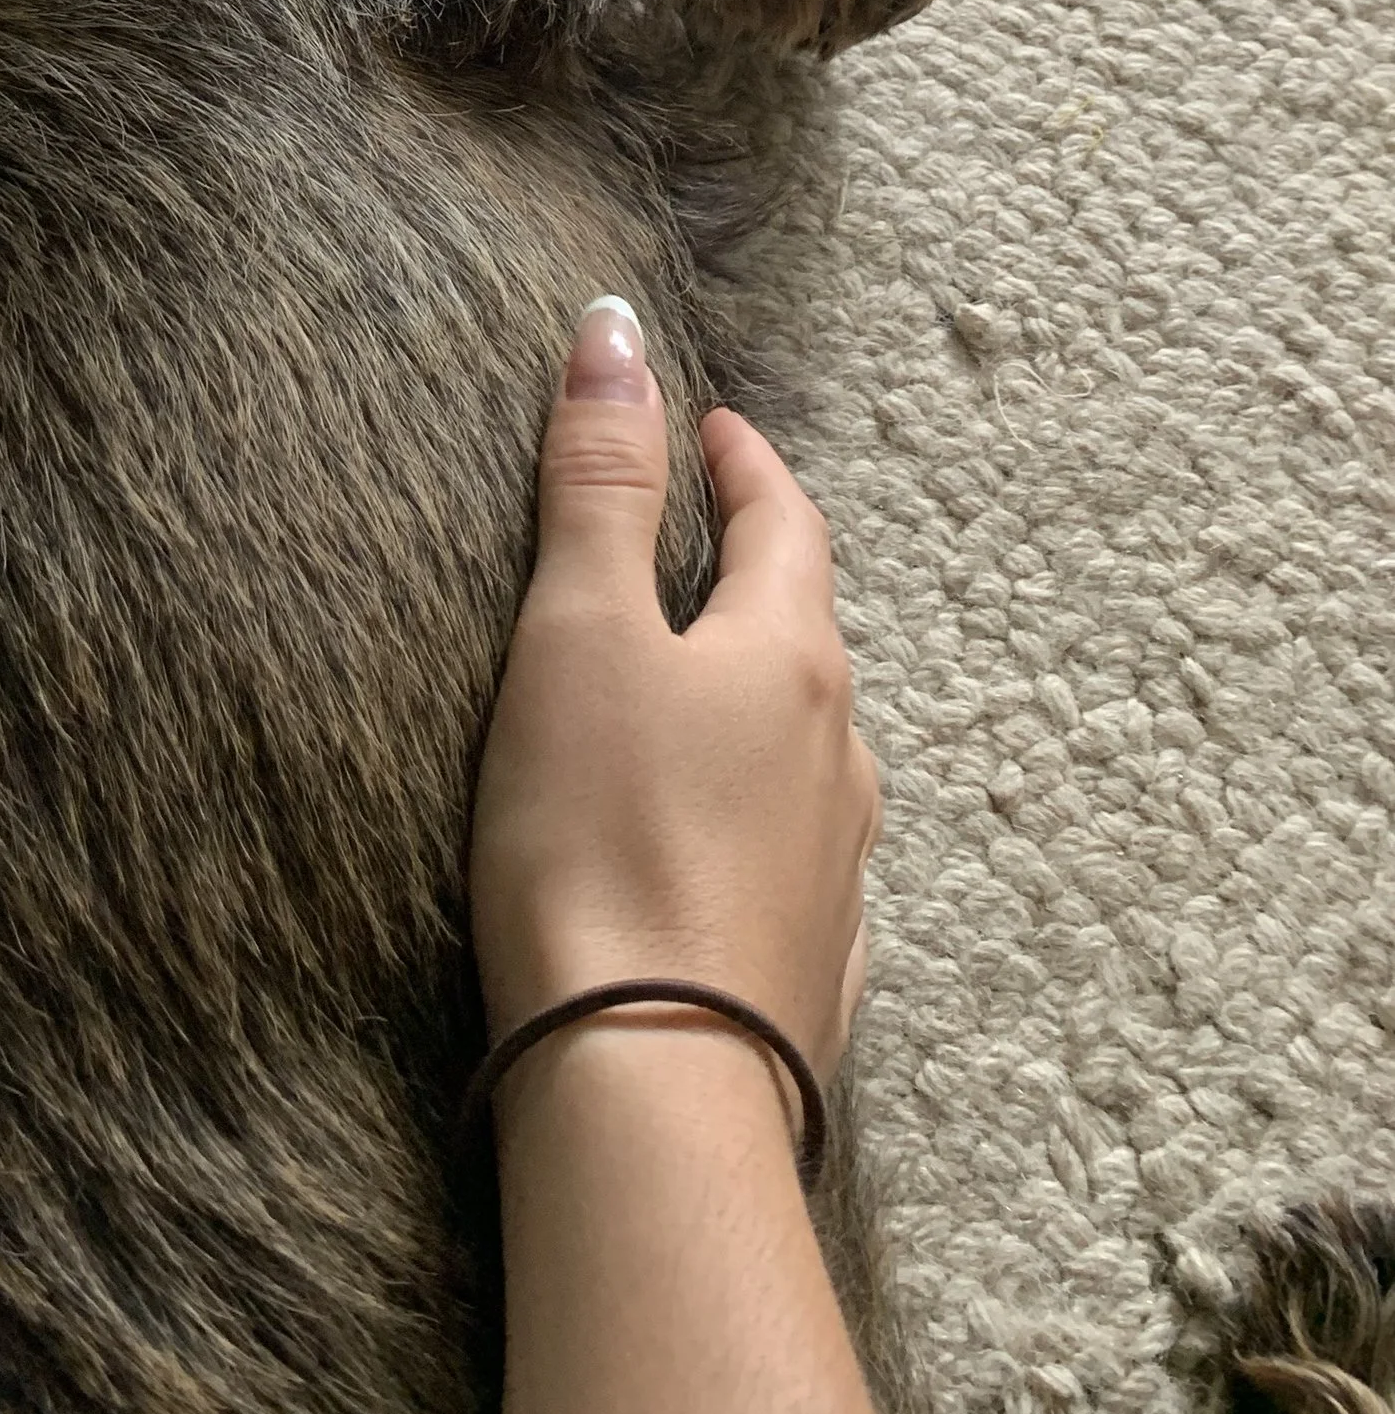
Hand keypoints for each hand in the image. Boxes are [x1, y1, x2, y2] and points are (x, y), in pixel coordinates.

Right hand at [468, 298, 878, 1089]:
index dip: (743, 464)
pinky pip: (793, 857)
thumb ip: (596, 483)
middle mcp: (838, 755)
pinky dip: (755, 815)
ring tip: (695, 688)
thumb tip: (616, 331)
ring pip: (807, 750)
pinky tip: (717, 841)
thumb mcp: (575, 631)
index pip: (784, 524)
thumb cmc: (601, 838)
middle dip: (754, 576)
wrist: (651, 1081)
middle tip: (699, 541)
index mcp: (788, 658)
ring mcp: (836, 869)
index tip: (711, 428)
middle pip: (804, 633)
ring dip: (760, 700)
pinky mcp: (809, 966)